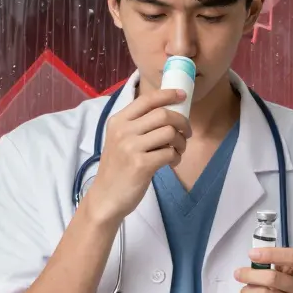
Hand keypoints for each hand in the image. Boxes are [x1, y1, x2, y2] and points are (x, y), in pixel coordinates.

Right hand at [83, 88, 191, 225]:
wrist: (106, 197)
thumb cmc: (118, 167)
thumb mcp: (121, 140)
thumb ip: (139, 124)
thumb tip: (170, 110)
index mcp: (118, 121)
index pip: (146, 99)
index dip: (168, 95)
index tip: (182, 96)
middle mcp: (122, 131)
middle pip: (164, 114)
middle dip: (182, 122)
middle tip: (187, 133)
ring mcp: (131, 147)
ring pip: (170, 132)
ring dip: (181, 142)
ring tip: (178, 150)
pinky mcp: (141, 164)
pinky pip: (170, 153)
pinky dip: (176, 157)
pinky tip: (171, 162)